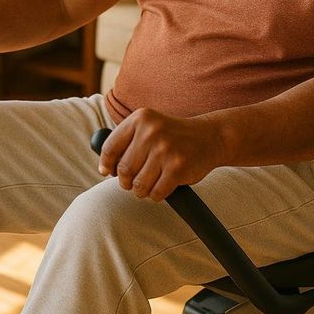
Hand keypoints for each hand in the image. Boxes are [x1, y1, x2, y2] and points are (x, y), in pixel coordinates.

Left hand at [98, 108, 223, 200]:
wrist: (210, 137)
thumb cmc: (174, 136)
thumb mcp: (150, 126)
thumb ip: (127, 141)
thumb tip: (103, 168)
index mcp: (140, 118)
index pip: (110, 148)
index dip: (106, 164)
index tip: (107, 172)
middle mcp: (151, 131)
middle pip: (123, 170)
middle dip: (126, 181)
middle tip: (135, 181)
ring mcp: (165, 150)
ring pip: (138, 185)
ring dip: (142, 190)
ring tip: (151, 183)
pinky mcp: (177, 168)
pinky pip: (155, 193)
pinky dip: (156, 195)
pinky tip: (164, 186)